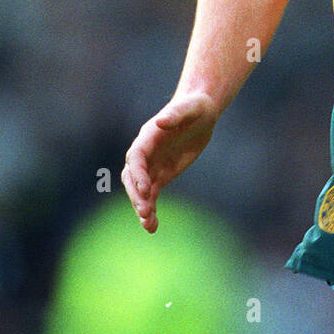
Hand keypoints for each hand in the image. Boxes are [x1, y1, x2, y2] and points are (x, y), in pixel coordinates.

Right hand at [121, 92, 217, 232]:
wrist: (200, 113)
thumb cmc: (195, 107)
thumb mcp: (189, 109)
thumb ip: (174, 115)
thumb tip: (160, 123)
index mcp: (148, 137)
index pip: (136, 157)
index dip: (138, 174)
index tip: (146, 189)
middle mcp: (145, 153)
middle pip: (133, 177)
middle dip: (137, 195)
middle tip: (146, 212)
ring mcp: (152, 165)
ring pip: (140, 190)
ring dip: (141, 207)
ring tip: (149, 225)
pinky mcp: (161, 175)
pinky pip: (152, 195)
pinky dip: (151, 209)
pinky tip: (153, 226)